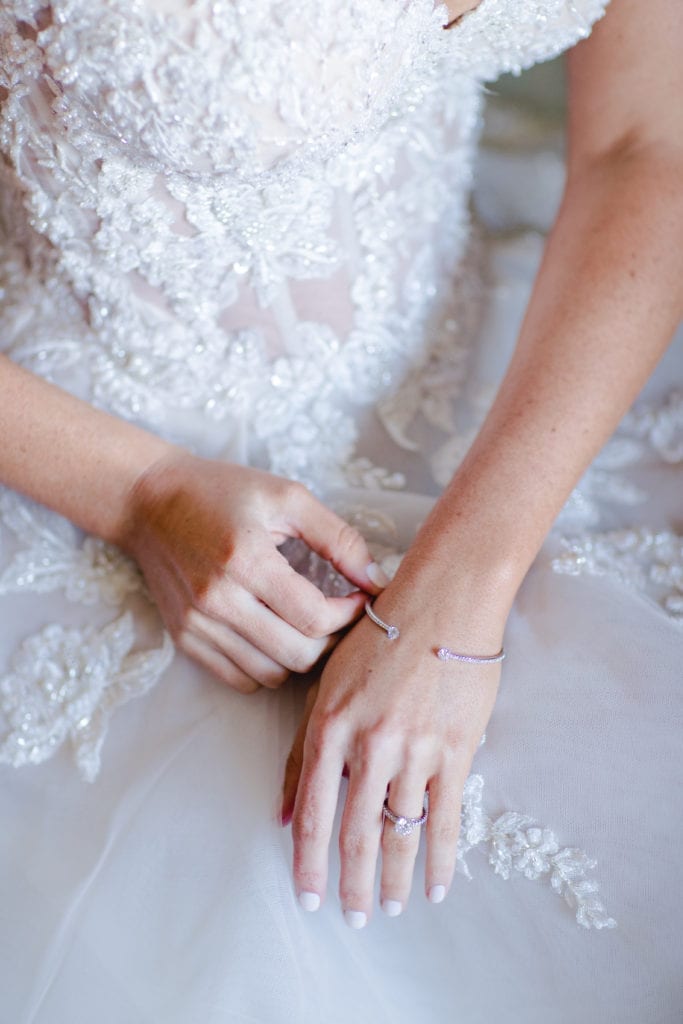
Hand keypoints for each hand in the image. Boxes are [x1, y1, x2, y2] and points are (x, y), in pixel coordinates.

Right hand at [119, 451, 384, 691]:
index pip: (315, 618)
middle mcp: (218, 599)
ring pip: (272, 674)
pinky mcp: (184, 638)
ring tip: (310, 627)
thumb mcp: (287, 497)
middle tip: (341, 616)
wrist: (149, 500)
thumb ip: (339, 538)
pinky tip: (276, 635)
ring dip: (302, 657)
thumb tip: (378, 581)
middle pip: (298, 655)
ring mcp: (197, 624)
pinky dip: (268, 666)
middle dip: (332, 641)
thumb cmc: (223, 491)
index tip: (360, 598)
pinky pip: (240, 679)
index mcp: (246, 559)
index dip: (350, 615)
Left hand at [282, 586, 502, 922]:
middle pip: (356, 832)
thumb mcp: (327, 684)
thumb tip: (284, 814)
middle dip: (351, 884)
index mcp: (330, 727)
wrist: (443, 602)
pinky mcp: (455, 750)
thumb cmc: (380, 637)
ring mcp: (414, 750)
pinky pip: (447, 819)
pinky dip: (442, 859)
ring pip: (400, 832)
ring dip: (394, 878)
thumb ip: (305, 752)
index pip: (314, 813)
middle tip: (352, 918)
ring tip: (391, 908)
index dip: (309, 863)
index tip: (309, 899)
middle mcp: (369, 744)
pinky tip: (438, 887)